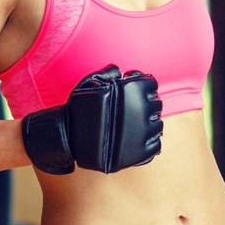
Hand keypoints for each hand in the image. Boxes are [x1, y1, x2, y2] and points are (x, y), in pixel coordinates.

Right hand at [21, 65, 162, 173]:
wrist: (66, 136)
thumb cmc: (76, 108)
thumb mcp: (90, 83)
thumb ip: (107, 74)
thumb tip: (120, 71)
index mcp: (132, 91)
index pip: (151, 86)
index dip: (144, 89)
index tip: (136, 94)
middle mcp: (140, 111)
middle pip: (156, 105)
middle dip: (147, 106)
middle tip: (134, 112)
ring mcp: (141, 133)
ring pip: (158, 126)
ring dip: (150, 125)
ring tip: (135, 127)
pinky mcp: (139, 153)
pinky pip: (155, 146)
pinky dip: (150, 143)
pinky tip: (138, 140)